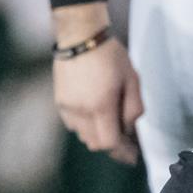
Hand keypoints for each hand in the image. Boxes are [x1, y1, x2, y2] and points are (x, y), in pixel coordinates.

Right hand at [51, 3, 142, 164]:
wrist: (80, 35)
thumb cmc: (110, 55)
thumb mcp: (132, 80)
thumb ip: (133, 109)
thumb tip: (128, 130)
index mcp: (100, 105)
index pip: (109, 143)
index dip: (122, 152)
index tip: (132, 156)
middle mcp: (80, 110)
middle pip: (95, 143)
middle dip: (112, 144)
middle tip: (126, 140)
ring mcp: (66, 107)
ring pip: (83, 135)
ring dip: (98, 135)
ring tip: (111, 123)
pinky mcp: (59, 101)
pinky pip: (73, 124)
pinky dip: (86, 125)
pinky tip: (95, 113)